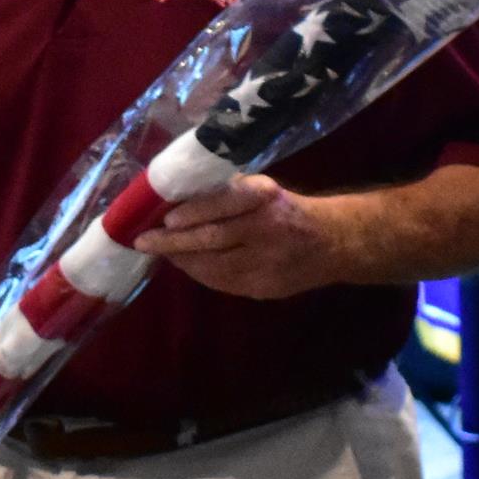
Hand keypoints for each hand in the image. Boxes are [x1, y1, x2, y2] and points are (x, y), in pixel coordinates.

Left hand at [134, 175, 344, 298]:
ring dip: (182, 260)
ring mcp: (268, 262)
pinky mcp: (266, 287)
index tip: (166, 219)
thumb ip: (226, 197)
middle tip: (144, 241)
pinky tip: (187, 264)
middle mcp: (268, 228)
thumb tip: (176, 203)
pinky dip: (201, 273)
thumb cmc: (286, 209)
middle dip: (173, 242)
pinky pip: (223, 283)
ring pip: (213, 265)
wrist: (334, 242)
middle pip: (212, 238)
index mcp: (265, 198)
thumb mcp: (262, 190)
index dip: (192, 213)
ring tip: (161, 252)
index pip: (222, 203)